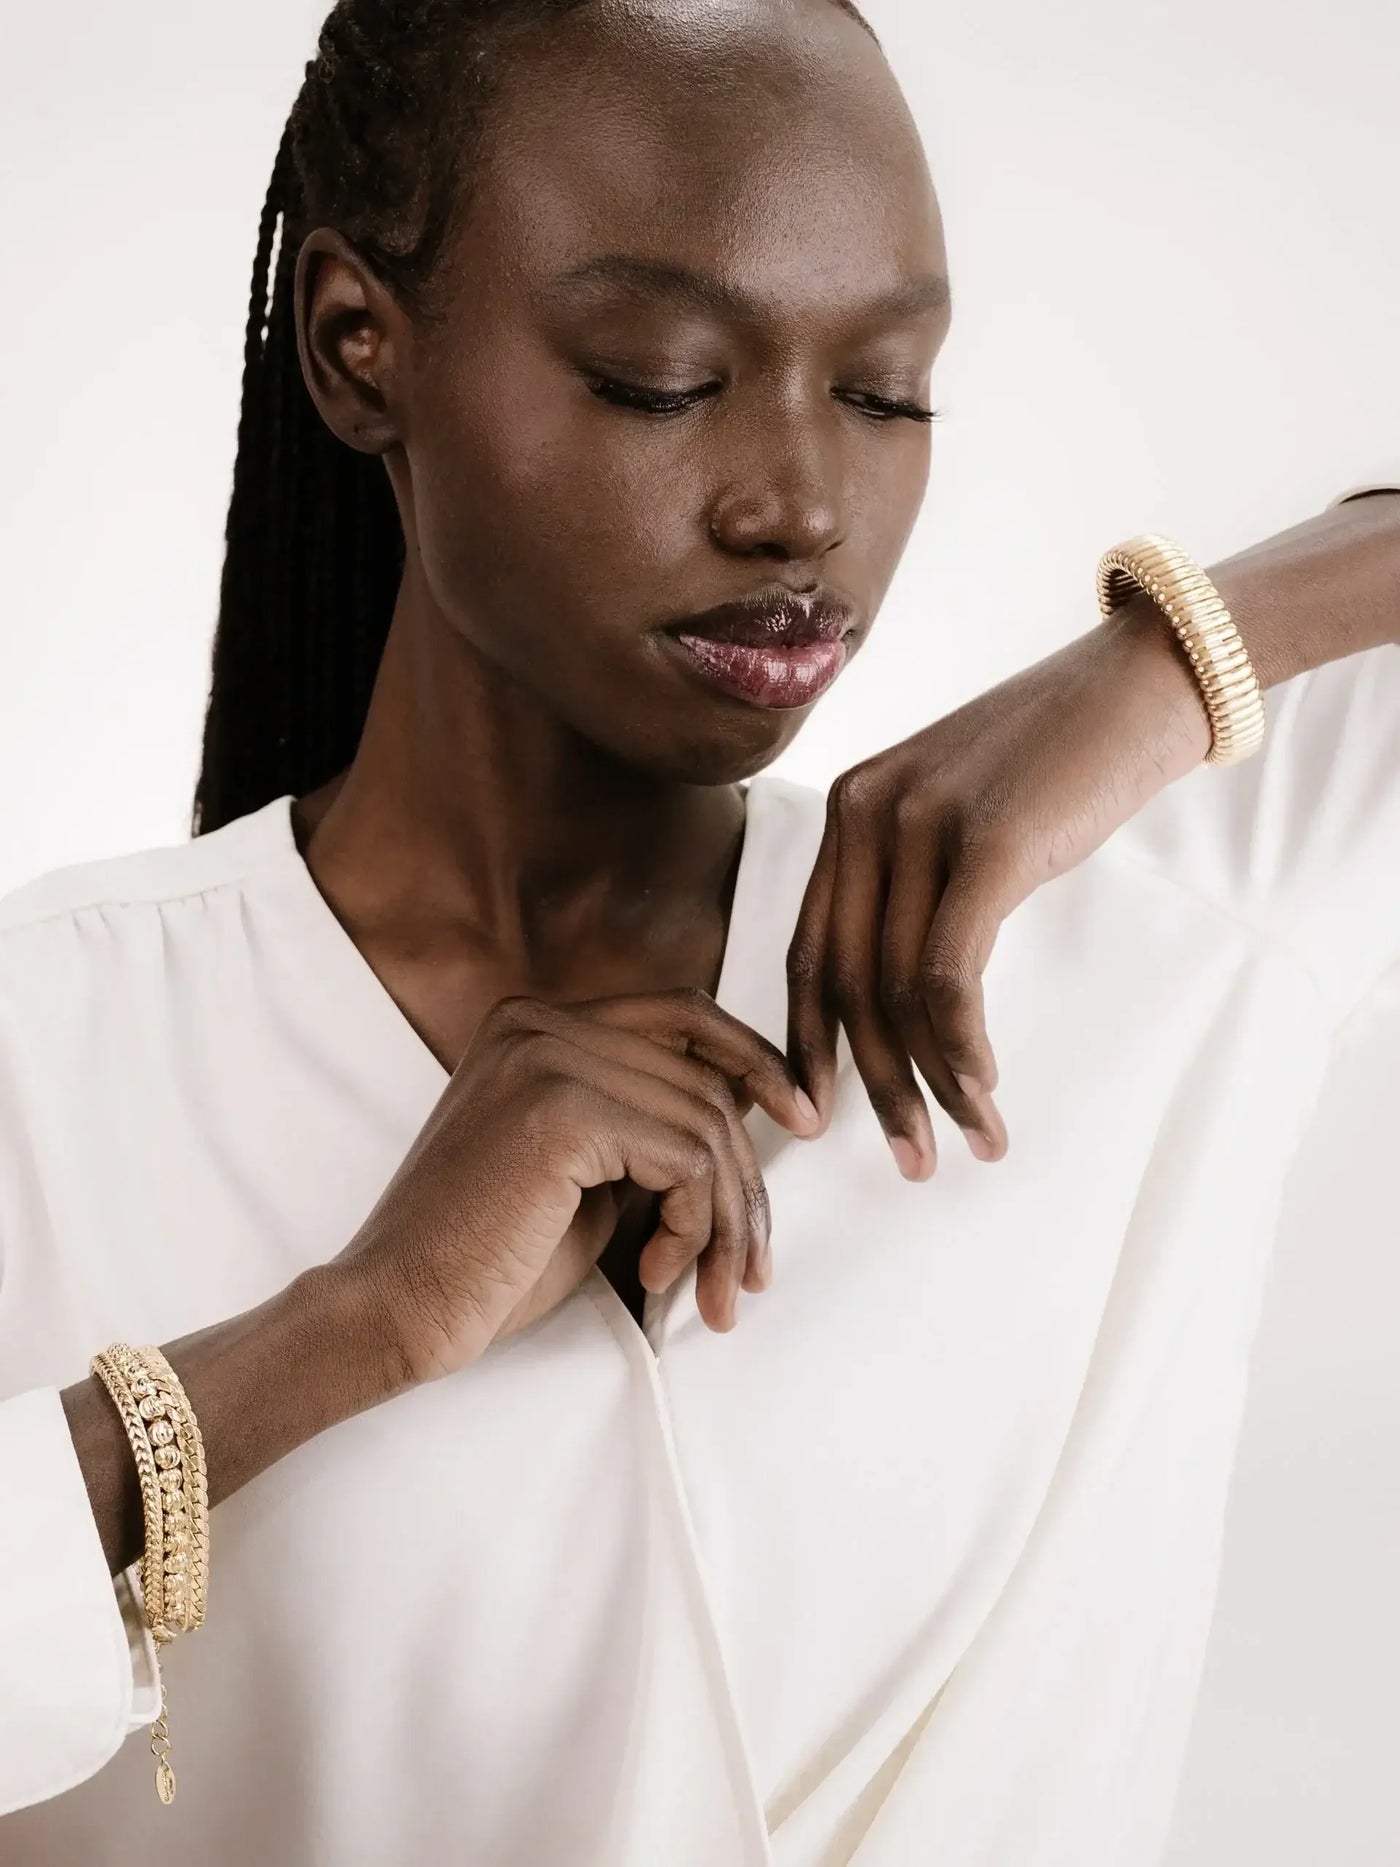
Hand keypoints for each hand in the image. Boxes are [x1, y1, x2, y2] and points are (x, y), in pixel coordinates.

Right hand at [333, 988, 820, 1381]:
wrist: (394, 1310)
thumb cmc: (487, 1259)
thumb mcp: (584, 1172)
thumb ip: (646, 1124)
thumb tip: (753, 1102)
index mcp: (536, 1021)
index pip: (683, 1014)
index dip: (756, 1059)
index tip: (807, 1118)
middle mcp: (538, 1020)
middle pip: (705, 1081)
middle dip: (745, 1184)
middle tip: (750, 1271)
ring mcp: (546, 1057)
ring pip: (707, 1125)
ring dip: (726, 1221)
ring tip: (713, 1292)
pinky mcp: (560, 1110)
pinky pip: (686, 1159)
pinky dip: (694, 1228)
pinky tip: (658, 1276)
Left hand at [786, 604, 1210, 1176]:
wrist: (1145, 680)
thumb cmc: (1061, 756)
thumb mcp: (961, 809)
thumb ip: (914, 879)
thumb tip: (896, 993)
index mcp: (849, 809)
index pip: (808, 953)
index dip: (808, 1047)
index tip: (820, 1118)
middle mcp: (865, 814)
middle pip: (847, 986)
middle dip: (874, 1088)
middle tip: (909, 1161)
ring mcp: (921, 825)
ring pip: (901, 994)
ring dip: (934, 1085)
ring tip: (971, 1141)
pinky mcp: (987, 844)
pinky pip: (950, 978)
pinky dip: (963, 1048)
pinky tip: (986, 1087)